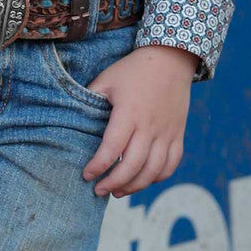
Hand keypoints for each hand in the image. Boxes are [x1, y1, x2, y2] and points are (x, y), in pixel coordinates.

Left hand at [82, 45, 197, 197]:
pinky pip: (171, 164)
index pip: (112, 148)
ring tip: (118, 191)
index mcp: (129, 112)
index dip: (98, 166)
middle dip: (113, 183)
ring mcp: (167, 132)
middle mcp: (150, 126)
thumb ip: (90, 99)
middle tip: (98, 190)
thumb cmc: (134, 69)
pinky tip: (143, 180)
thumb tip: (72, 117)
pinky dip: (157, 177)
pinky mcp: (178, 134)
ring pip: (153, 170)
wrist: (170, 58)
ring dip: (135, 186)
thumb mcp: (107, 79)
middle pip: (133, 165)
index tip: (86, 175)